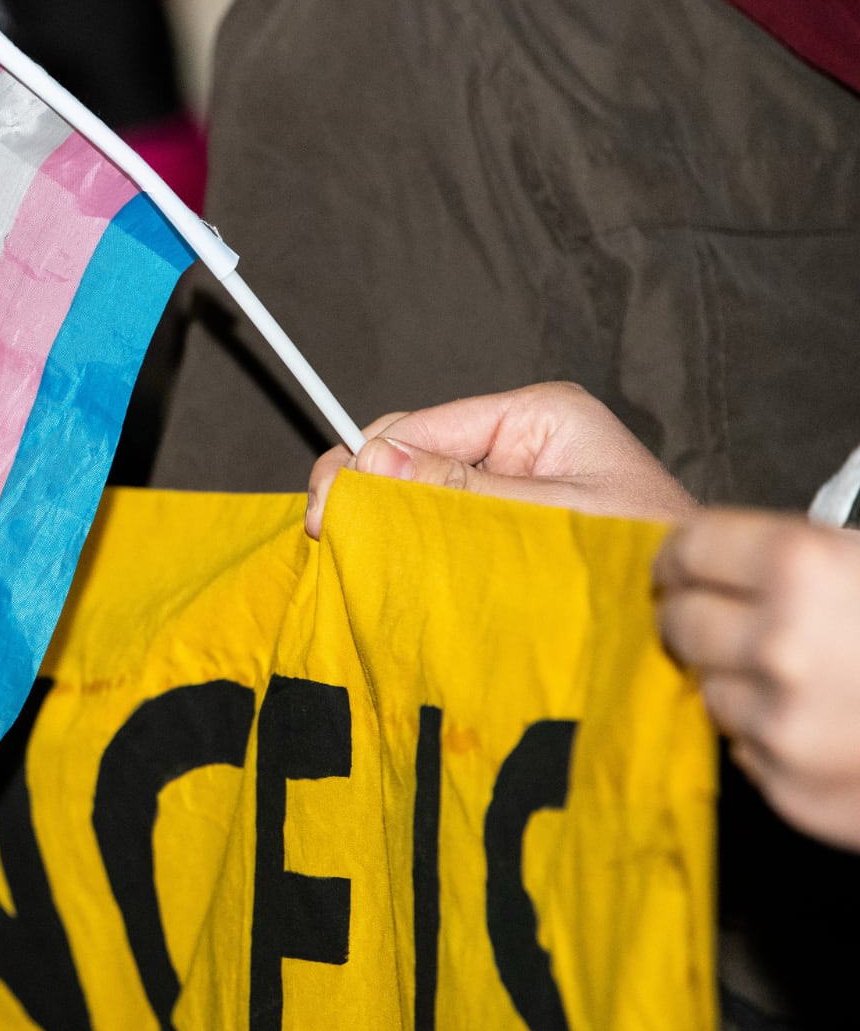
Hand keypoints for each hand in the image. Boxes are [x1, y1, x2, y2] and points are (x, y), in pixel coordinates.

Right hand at [304, 382, 696, 537]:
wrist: (704, 614)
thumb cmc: (648, 560)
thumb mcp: (552, 518)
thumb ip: (463, 494)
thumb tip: (371, 463)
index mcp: (535, 416)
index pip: (420, 425)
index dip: (365, 465)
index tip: (326, 515)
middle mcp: (519, 437)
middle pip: (410, 449)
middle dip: (366, 488)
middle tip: (325, 537)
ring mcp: (512, 477)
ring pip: (418, 488)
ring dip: (385, 520)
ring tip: (351, 556)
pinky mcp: (509, 518)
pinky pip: (441, 519)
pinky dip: (410, 542)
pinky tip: (388, 565)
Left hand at [656, 512, 859, 851]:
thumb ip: (808, 561)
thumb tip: (725, 561)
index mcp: (802, 568)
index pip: (687, 550)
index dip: (685, 557)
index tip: (686, 567)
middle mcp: (779, 647)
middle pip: (680, 622)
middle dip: (697, 616)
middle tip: (723, 619)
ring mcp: (782, 727)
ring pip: (710, 690)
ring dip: (738, 682)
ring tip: (803, 678)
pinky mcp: (792, 792)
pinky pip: (746, 750)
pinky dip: (771, 738)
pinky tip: (827, 727)